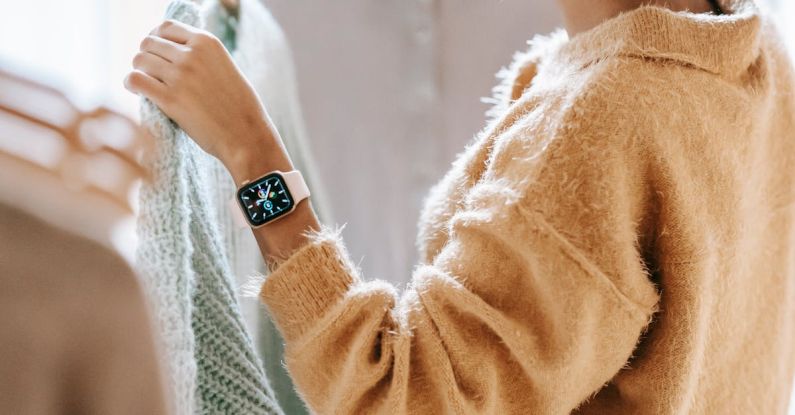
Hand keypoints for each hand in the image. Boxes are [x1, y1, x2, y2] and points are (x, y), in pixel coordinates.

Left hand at [124, 19, 275, 165]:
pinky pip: (136, 80)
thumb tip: (172, 52)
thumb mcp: (224, 67)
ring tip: (146, 84)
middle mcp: (192, 54)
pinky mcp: (170, 99)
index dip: (156, 39)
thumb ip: (201, 55)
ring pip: (139, 60)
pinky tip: (138, 92)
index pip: (166, 27)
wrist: (247, 135)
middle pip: (148, 42)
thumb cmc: (239, 107)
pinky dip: (132, 84)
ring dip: (139, 71)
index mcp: (207, 42)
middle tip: (151, 73)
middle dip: (146, 57)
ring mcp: (180, 76)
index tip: (157, 53)